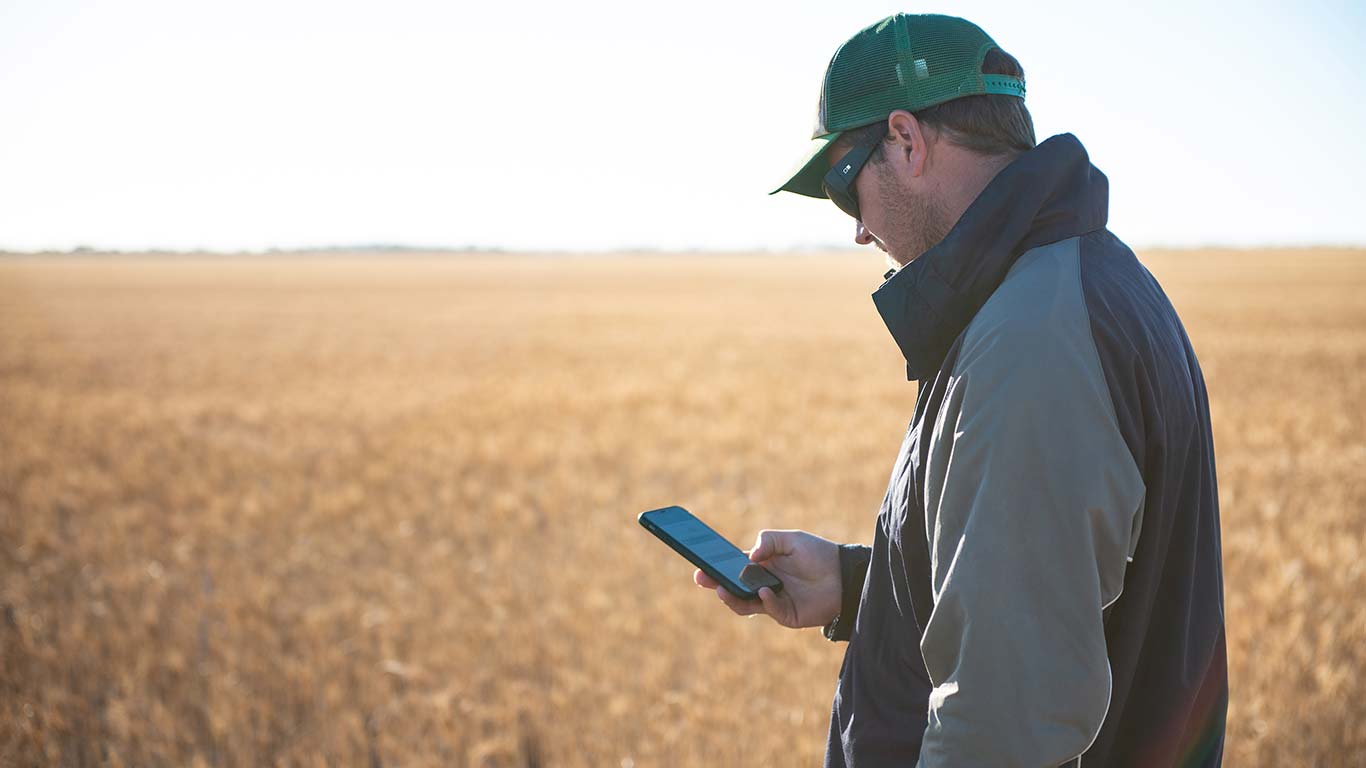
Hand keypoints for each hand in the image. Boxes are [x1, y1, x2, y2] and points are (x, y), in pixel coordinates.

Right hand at [694, 529, 841, 628]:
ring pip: (744, 604)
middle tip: (701, 578)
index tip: (699, 562)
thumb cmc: (817, 554)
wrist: (844, 575)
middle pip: (732, 587)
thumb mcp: (791, 539)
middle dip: (715, 583)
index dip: (715, 566)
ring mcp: (772, 601)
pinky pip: (769, 610)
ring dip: (732, 597)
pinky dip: (764, 601)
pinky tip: (764, 591)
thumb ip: (769, 541)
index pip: (732, 567)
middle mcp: (762, 584)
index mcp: (761, 565)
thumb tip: (748, 555)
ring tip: (724, 589)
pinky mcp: (785, 615)